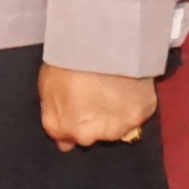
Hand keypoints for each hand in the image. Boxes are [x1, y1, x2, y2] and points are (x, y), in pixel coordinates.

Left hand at [37, 64, 158, 150]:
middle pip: (94, 135)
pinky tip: (127, 89)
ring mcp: (118, 128)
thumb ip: (54, 117)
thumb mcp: (47, 87)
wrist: (97, 45)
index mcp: (65, 128)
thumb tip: (65, 144)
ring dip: (115, 116)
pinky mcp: (141, 116)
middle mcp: (91, 135)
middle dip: (94, 122)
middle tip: (96, 96)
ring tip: (112, 91)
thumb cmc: (66, 61)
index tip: (77, 108)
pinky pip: (137, 115)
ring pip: (118, 129)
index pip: (68, 139)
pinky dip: (133, 106)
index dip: (72, 122)